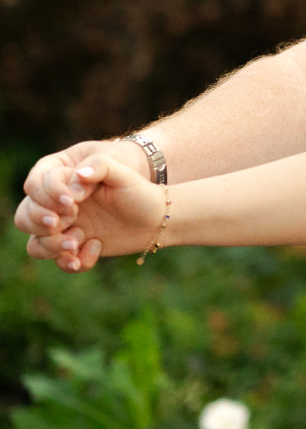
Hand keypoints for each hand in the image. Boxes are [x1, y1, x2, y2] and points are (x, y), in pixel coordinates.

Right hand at [16, 142, 154, 271]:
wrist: (157, 218)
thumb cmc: (138, 190)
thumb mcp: (123, 173)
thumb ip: (100, 167)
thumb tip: (78, 175)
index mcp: (65, 184)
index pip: (36, 187)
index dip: (49, 196)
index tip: (73, 202)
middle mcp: (59, 208)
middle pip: (25, 218)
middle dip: (42, 223)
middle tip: (65, 223)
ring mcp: (66, 230)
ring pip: (36, 245)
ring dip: (52, 246)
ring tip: (77, 243)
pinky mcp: (76, 249)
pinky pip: (60, 262)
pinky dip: (74, 260)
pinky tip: (97, 246)